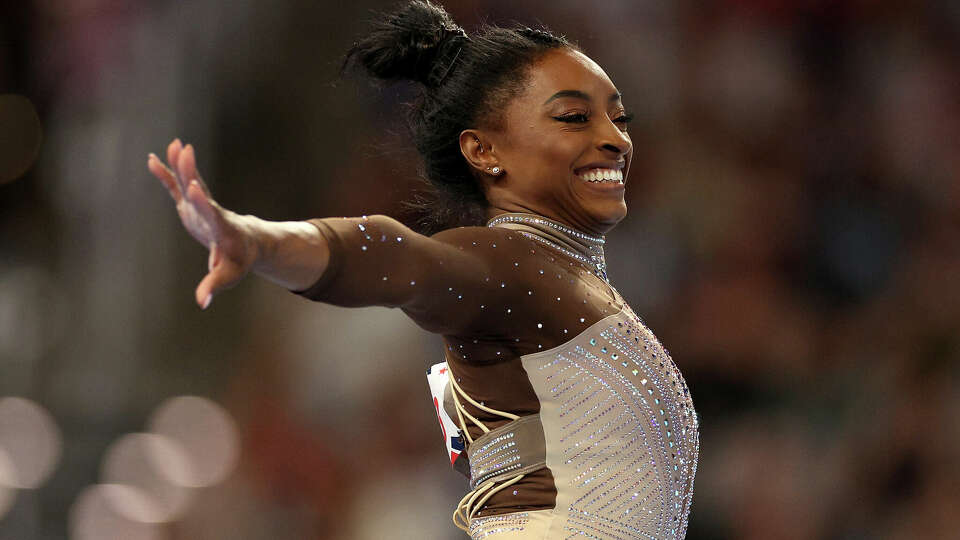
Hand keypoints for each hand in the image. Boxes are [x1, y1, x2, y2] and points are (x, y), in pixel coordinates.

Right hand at [148, 139, 257, 308]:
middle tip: (185, 150)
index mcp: (220, 227)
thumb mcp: (228, 275)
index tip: (193, 187)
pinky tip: (152, 159)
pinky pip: (176, 186)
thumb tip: (202, 303)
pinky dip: (166, 173)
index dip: (201, 201)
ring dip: (181, 164)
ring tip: (175, 144)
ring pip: (189, 181)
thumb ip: (214, 285)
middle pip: (200, 189)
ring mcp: (200, 205)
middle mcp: (211, 211)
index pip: (211, 212)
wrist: (247, 243)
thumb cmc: (238, 261)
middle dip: (192, 171)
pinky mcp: (190, 205)